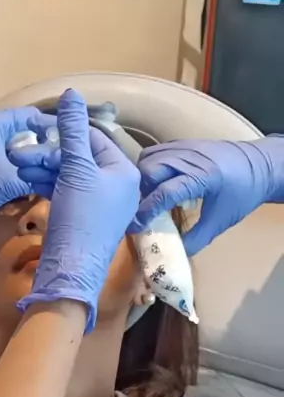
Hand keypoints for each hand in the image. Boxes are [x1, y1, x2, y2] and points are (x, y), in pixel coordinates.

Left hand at [0, 108, 54, 261]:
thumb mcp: (12, 181)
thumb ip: (37, 173)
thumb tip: (58, 173)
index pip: (30, 116)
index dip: (52, 128)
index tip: (68, 142)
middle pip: (18, 127)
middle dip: (38, 143)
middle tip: (56, 158)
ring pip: (5, 140)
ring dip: (23, 153)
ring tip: (40, 168)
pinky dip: (7, 159)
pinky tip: (18, 175)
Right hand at [14, 88, 140, 331]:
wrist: (70, 270)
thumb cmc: (80, 217)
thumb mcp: (76, 169)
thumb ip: (73, 130)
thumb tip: (72, 94)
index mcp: (124, 171)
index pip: (95, 138)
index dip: (65, 132)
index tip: (37, 133)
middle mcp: (117, 186)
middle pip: (80, 156)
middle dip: (48, 153)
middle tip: (19, 153)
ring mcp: (100, 204)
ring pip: (69, 174)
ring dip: (43, 167)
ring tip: (17, 165)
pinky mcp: (82, 218)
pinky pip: (65, 191)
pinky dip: (47, 184)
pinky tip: (26, 178)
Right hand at [127, 136, 282, 256]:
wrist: (262, 166)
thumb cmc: (243, 193)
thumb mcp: (221, 220)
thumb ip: (197, 238)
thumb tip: (175, 253)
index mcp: (201, 177)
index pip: (164, 192)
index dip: (146, 210)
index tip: (135, 225)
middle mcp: (190, 158)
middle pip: (150, 170)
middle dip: (140, 191)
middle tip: (140, 209)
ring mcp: (186, 147)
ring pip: (149, 158)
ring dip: (142, 177)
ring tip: (145, 196)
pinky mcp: (184, 143)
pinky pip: (156, 151)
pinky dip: (149, 165)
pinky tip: (155, 181)